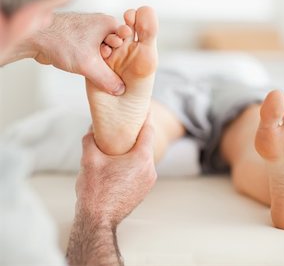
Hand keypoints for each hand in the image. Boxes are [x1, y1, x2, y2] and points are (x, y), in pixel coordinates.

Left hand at [32, 13, 124, 94]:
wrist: (35, 37)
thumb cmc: (61, 41)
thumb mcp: (89, 65)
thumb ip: (107, 79)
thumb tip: (120, 89)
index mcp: (108, 23)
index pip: (127, 42)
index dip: (123, 56)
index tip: (116, 65)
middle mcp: (101, 24)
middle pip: (116, 47)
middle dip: (111, 60)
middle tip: (102, 68)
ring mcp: (90, 30)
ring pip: (103, 50)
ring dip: (99, 61)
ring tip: (90, 67)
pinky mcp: (80, 38)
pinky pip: (92, 51)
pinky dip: (90, 60)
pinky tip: (83, 67)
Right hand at [66, 119, 156, 265]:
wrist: (97, 221)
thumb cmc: (95, 191)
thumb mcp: (89, 159)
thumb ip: (91, 139)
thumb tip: (91, 128)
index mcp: (141, 159)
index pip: (148, 130)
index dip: (145, 117)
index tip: (142, 107)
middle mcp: (149, 170)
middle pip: (146, 143)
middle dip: (136, 133)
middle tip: (126, 123)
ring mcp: (148, 182)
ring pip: (143, 157)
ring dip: (133, 149)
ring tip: (119, 143)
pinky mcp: (143, 191)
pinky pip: (141, 169)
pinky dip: (133, 162)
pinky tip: (119, 161)